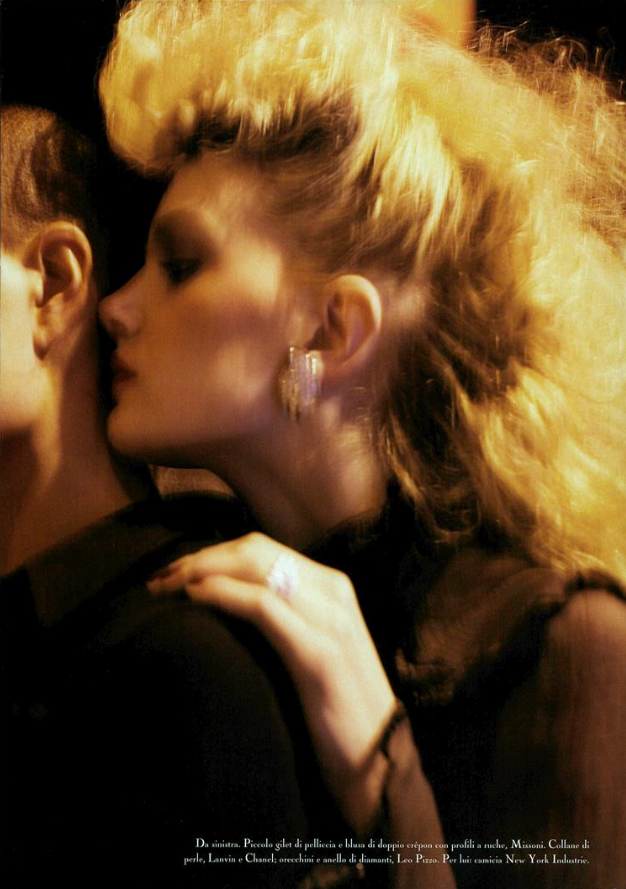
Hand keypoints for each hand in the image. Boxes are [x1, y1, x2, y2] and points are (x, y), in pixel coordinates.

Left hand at [148, 532, 396, 832]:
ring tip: (166, 588)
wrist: (378, 757)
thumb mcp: (313, 648)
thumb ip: (286, 618)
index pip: (262, 549)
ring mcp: (330, 619)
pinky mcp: (319, 653)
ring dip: (201, 570)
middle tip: (159, 579)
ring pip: (255, 566)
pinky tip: (194, 599)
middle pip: (254, 551)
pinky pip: (262, 606)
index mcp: (333, 587)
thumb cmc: (337, 708)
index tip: (173, 572)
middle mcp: (334, 592)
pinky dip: (222, 595)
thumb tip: (229, 601)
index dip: (212, 554)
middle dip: (200, 558)